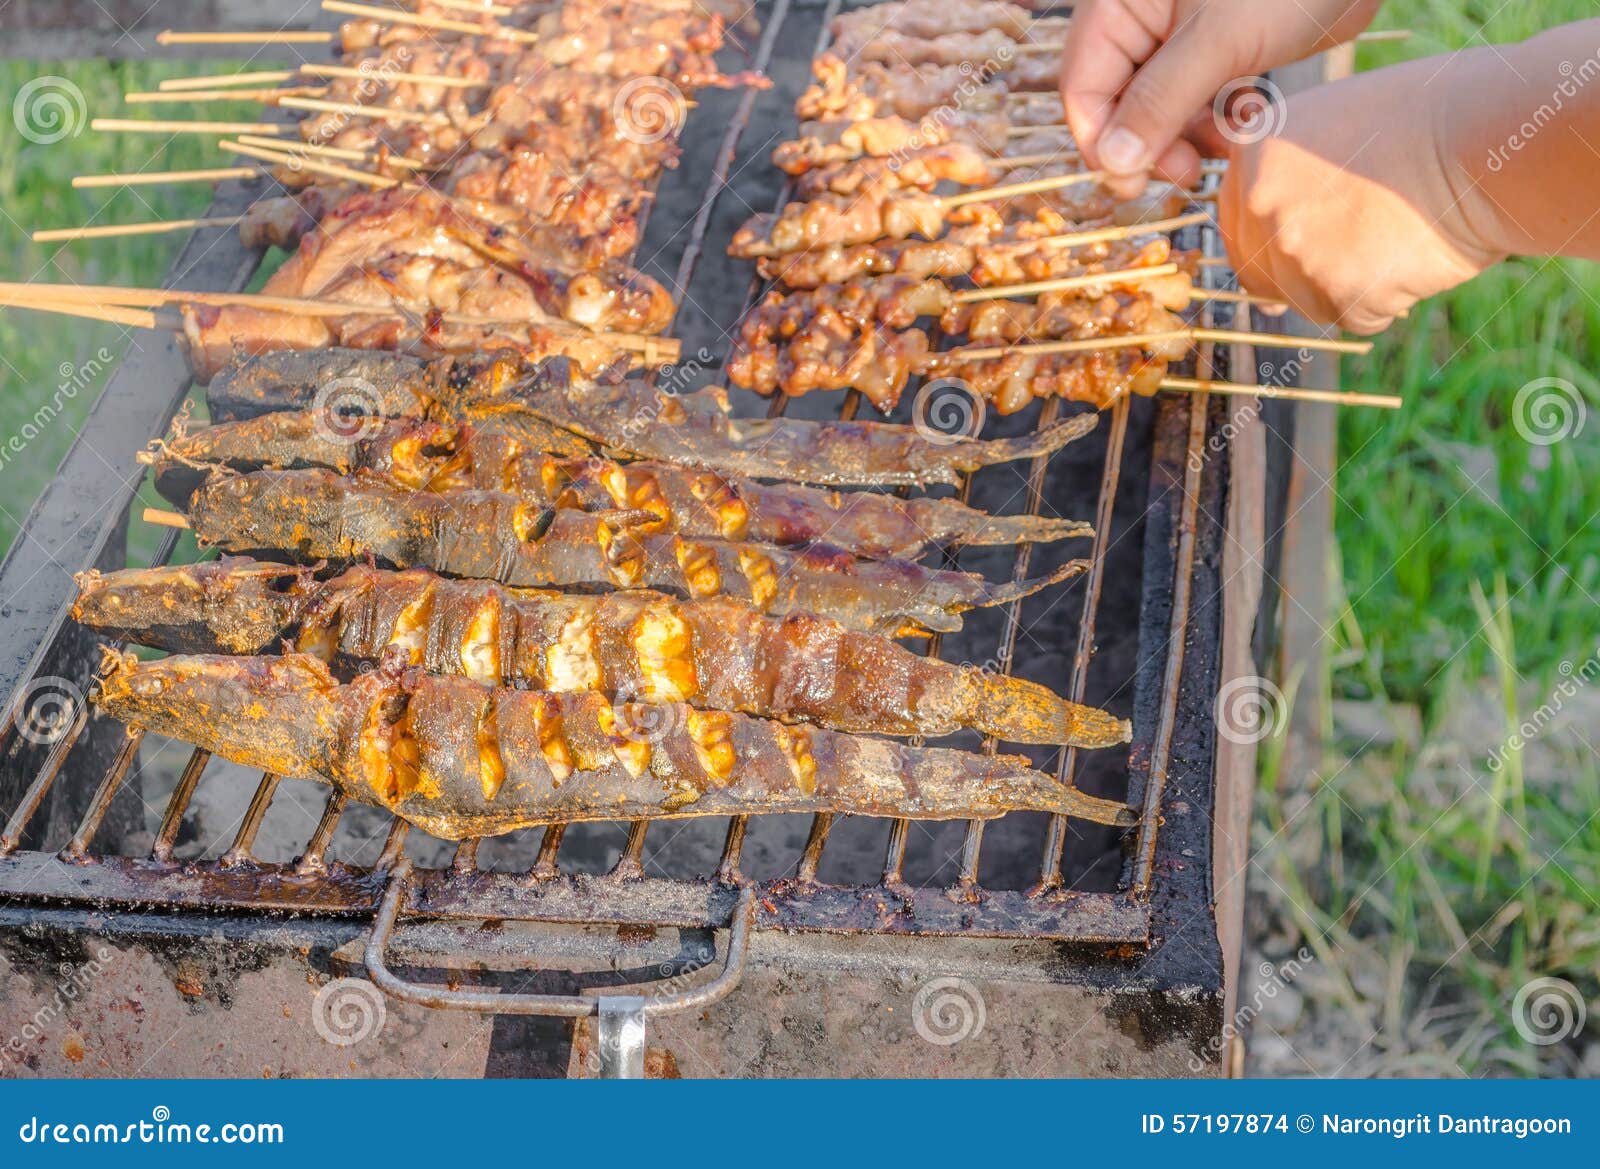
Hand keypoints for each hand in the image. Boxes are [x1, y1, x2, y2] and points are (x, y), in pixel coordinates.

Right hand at [1059, 0, 1382, 195]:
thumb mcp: (1219, 41)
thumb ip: (1159, 102)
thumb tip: (1111, 163)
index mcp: (1119, 3)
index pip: (1084, 86)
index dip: (1101, 141)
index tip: (1132, 186)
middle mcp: (1140, 16)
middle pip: (1119, 100)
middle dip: (1150, 142)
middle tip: (1186, 173)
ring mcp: (1178, 30)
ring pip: (1159, 103)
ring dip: (1186, 136)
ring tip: (1223, 147)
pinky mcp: (1217, 43)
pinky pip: (1196, 93)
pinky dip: (1214, 117)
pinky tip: (1243, 122)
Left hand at [1217, 59, 1506, 333]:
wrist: (1487, 138)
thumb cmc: (1427, 120)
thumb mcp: (1333, 124)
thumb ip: (1287, 176)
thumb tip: (1265, 246)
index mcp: (1254, 152)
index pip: (1233, 224)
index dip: (1267, 242)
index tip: (1304, 243)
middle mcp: (1262, 201)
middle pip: (1261, 272)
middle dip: (1304, 273)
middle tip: (1356, 253)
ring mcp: (1298, 248)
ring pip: (1307, 301)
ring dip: (1349, 287)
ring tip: (1399, 241)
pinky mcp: (1341, 289)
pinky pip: (1355, 317)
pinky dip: (1387, 302)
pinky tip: (1415, 260)